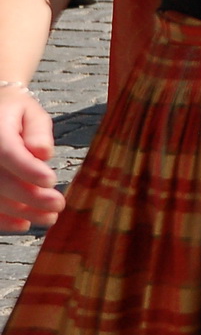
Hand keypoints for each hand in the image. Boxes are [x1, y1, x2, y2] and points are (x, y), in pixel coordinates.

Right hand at [0, 88, 62, 231]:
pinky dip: (3, 220)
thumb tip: (43, 152)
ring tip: (49, 218)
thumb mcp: (31, 112)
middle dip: (31, 197)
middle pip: (0, 181)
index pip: (7, 152)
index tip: (51, 180)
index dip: (28, 169)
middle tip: (59, 205)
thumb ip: (38, 131)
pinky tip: (24, 224)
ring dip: (21, 212)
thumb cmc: (15, 114)